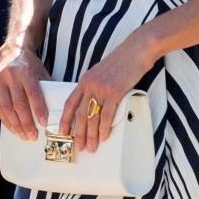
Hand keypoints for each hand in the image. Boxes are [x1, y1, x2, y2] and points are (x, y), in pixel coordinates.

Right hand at [0, 44, 49, 139]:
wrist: (12, 52)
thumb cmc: (30, 66)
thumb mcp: (41, 73)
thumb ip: (47, 89)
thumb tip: (57, 111)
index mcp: (26, 71)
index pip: (33, 93)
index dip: (38, 110)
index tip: (43, 123)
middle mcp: (10, 75)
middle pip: (19, 104)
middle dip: (26, 123)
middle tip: (33, 136)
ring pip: (6, 108)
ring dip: (15, 125)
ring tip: (23, 135)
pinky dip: (6, 120)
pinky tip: (13, 128)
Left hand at [59, 32, 152, 153]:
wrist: (136, 50)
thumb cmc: (121, 62)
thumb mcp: (101, 73)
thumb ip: (94, 87)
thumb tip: (93, 104)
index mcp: (84, 81)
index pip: (70, 103)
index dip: (65, 119)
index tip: (63, 132)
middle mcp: (90, 85)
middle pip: (80, 114)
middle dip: (78, 134)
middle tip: (78, 147)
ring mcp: (102, 89)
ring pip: (92, 117)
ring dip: (91, 135)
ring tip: (91, 147)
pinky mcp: (115, 92)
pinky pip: (107, 114)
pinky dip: (105, 128)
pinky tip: (103, 137)